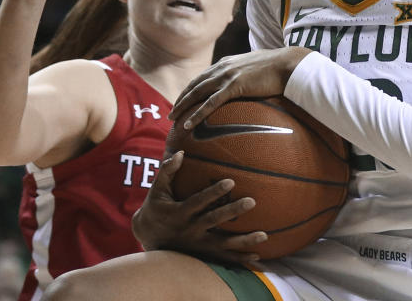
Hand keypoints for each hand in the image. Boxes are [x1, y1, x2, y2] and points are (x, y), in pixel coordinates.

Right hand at [132, 151, 267, 264]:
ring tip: (264, 235)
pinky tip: (257, 255)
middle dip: (232, 211)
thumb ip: (167, 171)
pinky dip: (239, 258)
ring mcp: (196, 244)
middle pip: (214, 220)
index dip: (213, 192)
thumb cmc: (155, 208)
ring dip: (243, 241)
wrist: (147, 238)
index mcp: (179, 212)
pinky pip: (222, 258)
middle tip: (252, 201)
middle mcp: (189, 229)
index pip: (199, 201)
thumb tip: (181, 153)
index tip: (231, 182)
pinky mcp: (201, 254)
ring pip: (222, 244)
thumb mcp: (157, 190)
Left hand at [169, 47, 312, 129]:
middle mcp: (222, 68)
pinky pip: (211, 103)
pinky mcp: (235, 86)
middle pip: (195, 85)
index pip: (202, 77)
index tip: (181, 101)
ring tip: (172, 120)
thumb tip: (246, 85)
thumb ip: (245, 75)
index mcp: (226, 63)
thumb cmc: (277, 68)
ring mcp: (227, 76)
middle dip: (181, 99)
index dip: (190, 90)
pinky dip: (197, 113)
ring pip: (198, 93)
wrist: (288, 64)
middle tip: (170, 113)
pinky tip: (188, 124)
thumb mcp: (255, 69)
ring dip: (183, 106)